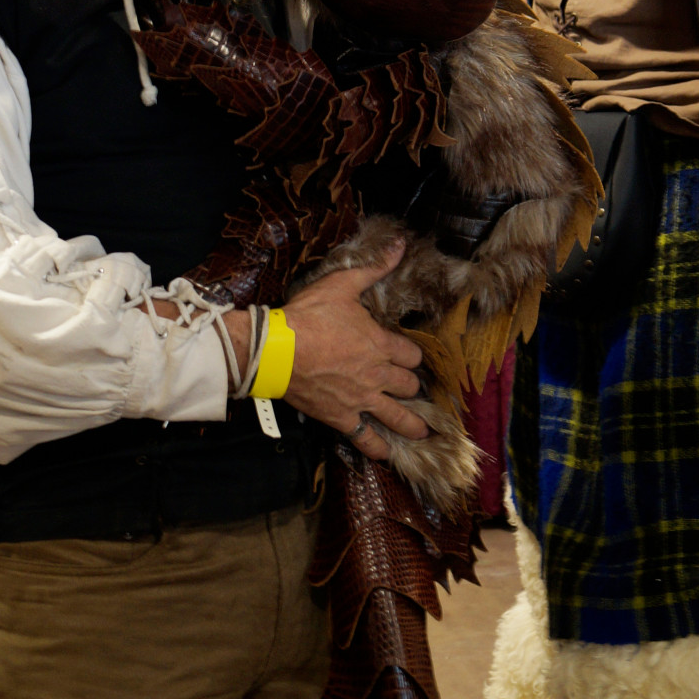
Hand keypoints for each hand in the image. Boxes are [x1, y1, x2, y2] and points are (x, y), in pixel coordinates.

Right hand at [284, 240, 426, 461]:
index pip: (412, 356)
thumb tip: (399, 245)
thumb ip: (375, 268)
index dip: (412, 357)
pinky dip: (379, 448)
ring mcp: (362, 399)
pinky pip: (366, 439)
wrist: (275, 350)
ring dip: (413, 425)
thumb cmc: (308, 316)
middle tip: (414, 391)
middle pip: (409, 386)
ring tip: (423, 432)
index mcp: (381, 344)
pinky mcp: (342, 417)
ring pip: (398, 417)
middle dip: (413, 387)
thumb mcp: (342, 284)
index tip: (409, 359)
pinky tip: (387, 454)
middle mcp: (378, 375)